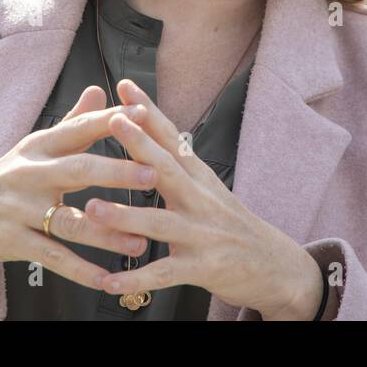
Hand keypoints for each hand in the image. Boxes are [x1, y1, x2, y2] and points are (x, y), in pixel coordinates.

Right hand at [0, 86, 159, 290]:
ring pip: (70, 220)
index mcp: (38, 147)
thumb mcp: (33, 148)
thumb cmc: (5, 179)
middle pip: (78, 170)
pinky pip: (54, 257)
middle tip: (153, 175)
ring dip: (108, 233)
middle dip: (117, 172)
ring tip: (140, 240)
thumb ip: (72, 123)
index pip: (78, 129)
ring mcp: (20, 209)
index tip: (143, 116)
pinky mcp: (14, 242)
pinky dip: (82, 270)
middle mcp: (29, 174)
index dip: (110, 122)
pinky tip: (107, 278)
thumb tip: (100, 90)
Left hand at [84, 79, 324, 318]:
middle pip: (168, 167)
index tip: (125, 84)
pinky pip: (165, 273)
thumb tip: (147, 129)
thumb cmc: (230, 224)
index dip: (149, 110)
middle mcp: (201, 199)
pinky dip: (137, 278)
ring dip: (125, 216)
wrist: (274, 265)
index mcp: (198, 177)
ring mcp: (202, 234)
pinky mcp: (203, 267)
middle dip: (140, 143)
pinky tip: (110, 281)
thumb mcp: (207, 188)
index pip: (171, 137)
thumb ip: (177, 164)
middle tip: (113, 121)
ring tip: (92, 209)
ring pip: (160, 222)